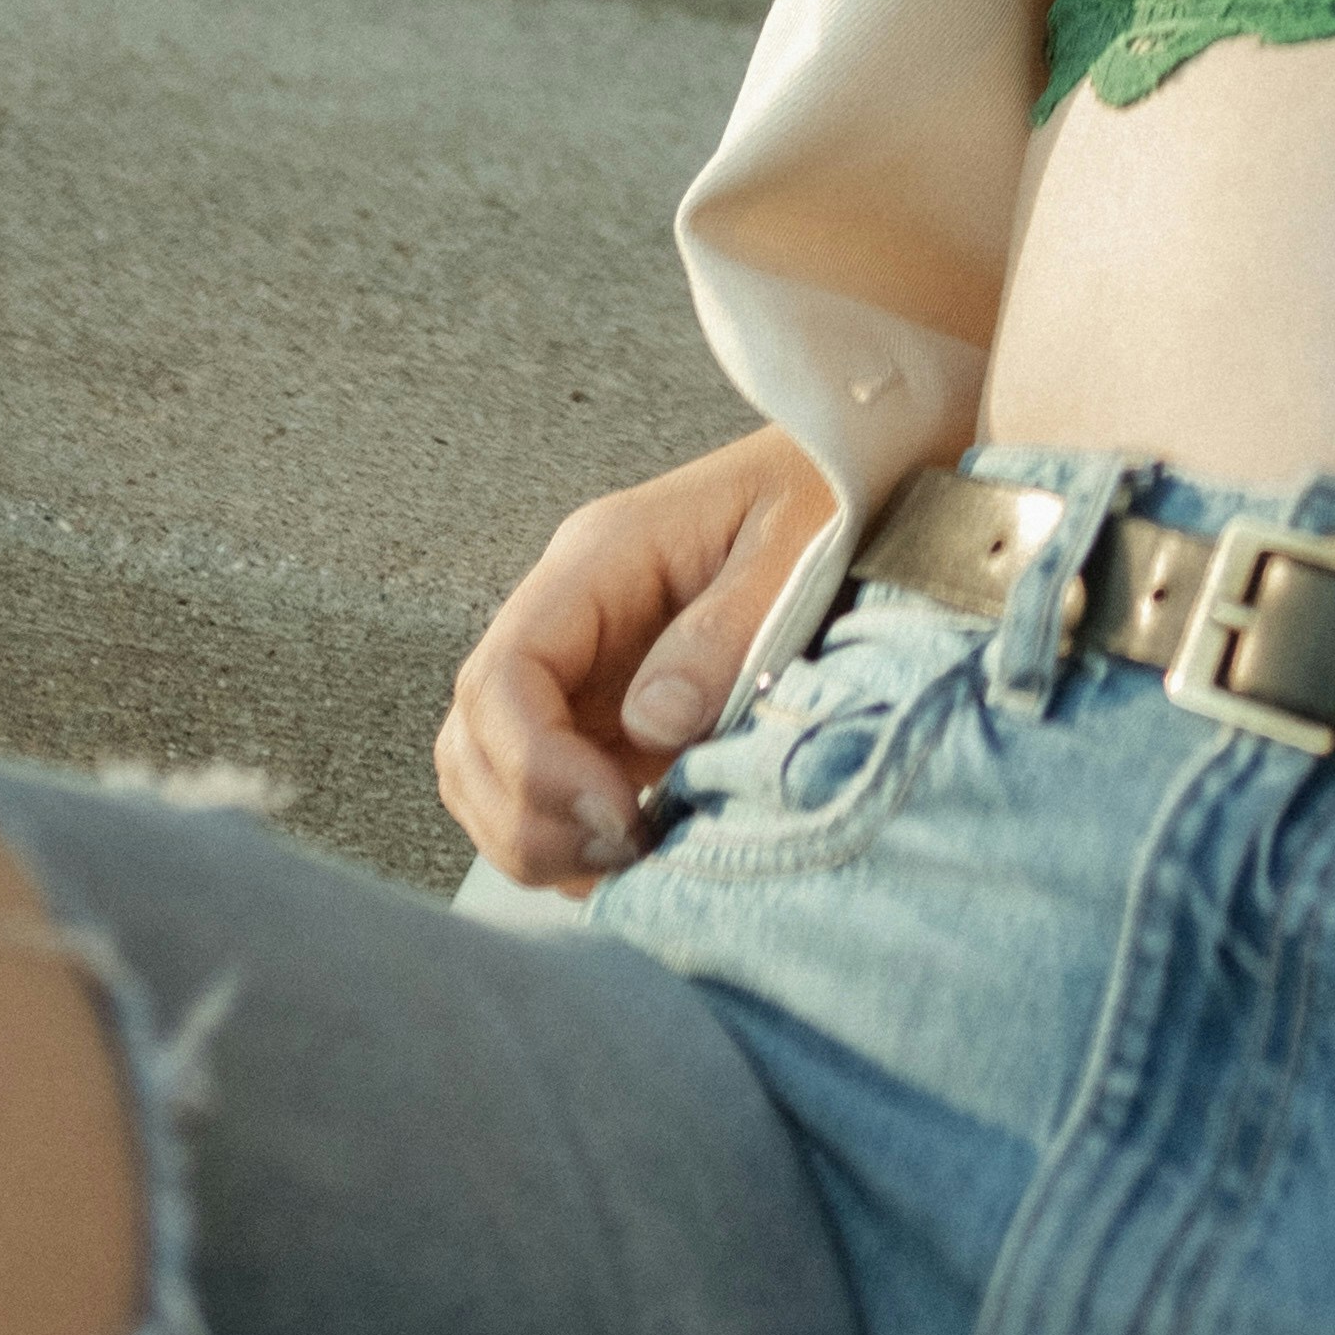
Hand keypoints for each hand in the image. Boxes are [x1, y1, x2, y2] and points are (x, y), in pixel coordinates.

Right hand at [436, 426, 845, 892]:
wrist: (861, 471)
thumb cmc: (829, 493)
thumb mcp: (796, 548)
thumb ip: (725, 633)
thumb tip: (652, 724)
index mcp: (600, 558)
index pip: (504, 673)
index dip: (536, 763)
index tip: (619, 813)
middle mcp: (569, 615)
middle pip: (473, 733)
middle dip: (526, 815)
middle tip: (621, 853)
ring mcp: (584, 666)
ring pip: (489, 770)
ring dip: (537, 837)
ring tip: (626, 863)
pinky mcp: (611, 712)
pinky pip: (547, 787)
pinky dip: (568, 840)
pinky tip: (634, 858)